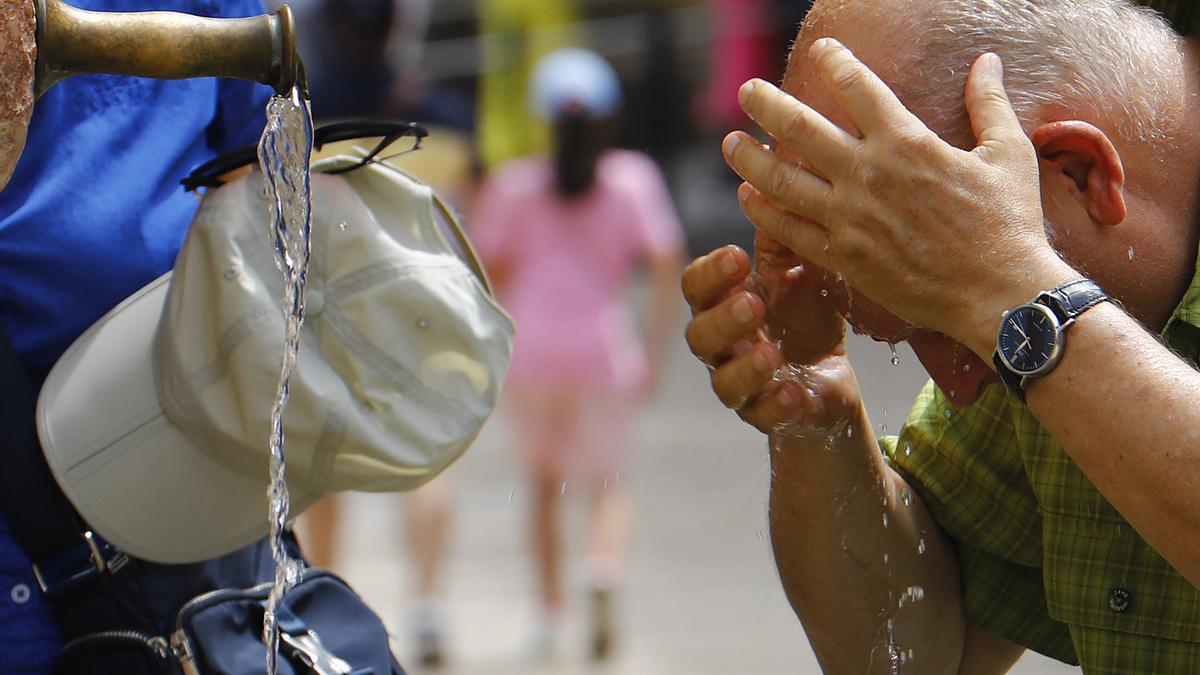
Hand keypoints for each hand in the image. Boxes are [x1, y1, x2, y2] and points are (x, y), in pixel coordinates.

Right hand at [682, 242, 860, 435]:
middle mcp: (723, 346)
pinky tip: (794, 392)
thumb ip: (782, 238)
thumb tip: (768, 184)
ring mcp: (742, 385)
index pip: (697, 287)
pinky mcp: (769, 415)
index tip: (737, 257)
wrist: (832, 375)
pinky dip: (776, 406)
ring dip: (745, 367)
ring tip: (771, 353)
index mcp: (724, 303)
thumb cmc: (806, 315)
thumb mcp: (800, 271)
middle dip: (723, 319)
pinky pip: (762, 416)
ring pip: (724, 382)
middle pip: (700, 336)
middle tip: (752, 303)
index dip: (710, 273)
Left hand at [722, 39, 1076, 357]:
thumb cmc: (1009, 224)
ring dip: (750, 158)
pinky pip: (791, 231)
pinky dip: (764, 212)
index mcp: (907, 142)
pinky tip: (749, 197)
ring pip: (782, 181)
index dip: (835, 62)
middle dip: (767, 104)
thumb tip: (986, 61)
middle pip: (800, 128)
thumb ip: (989, 104)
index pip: (858, 87)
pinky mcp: (843, 257)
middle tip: (747, 91)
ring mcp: (850, 218)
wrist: (999, 295)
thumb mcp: (1009, 154)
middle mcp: (869, 174)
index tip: (821, 51)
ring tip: (731, 143)